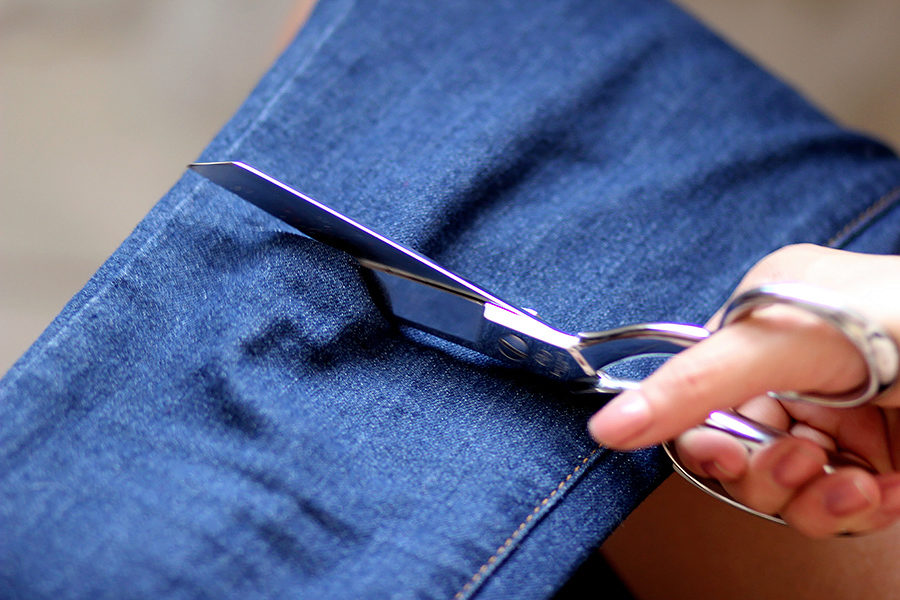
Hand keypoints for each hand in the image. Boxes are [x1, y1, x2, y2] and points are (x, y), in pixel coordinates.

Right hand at [587, 244, 899, 536]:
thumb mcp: (789, 339)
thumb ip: (695, 383)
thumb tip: (607, 425)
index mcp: (765, 332)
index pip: (700, 401)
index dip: (702, 440)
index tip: (721, 455)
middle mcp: (798, 378)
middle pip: (740, 454)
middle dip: (764, 472)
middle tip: (797, 462)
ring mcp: (841, 422)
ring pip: (785, 491)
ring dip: (810, 499)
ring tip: (846, 483)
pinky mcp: (882, 462)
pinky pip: (839, 510)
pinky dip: (853, 513)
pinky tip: (877, 492)